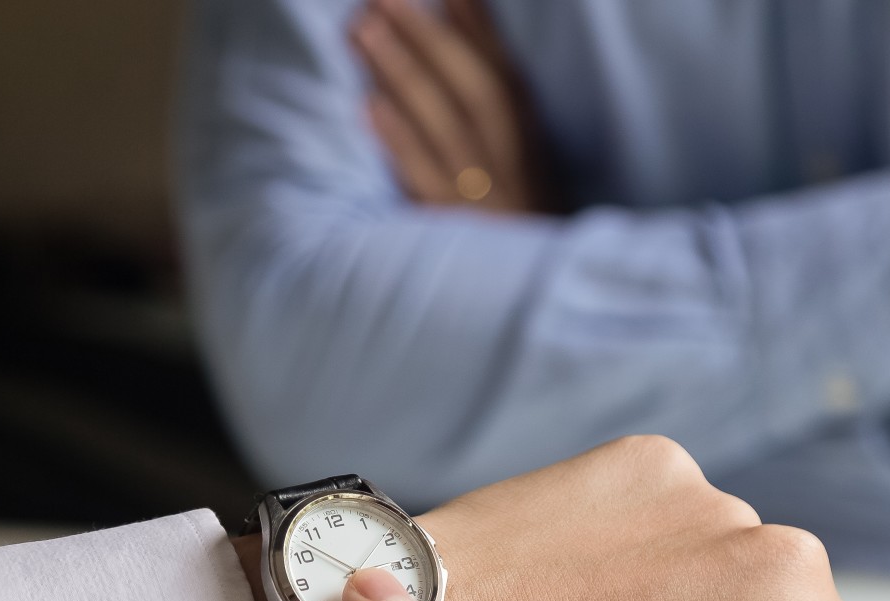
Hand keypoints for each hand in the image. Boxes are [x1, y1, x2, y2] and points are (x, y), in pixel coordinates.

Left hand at [351, 0, 554, 212]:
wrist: (526, 284)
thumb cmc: (512, 196)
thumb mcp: (514, 134)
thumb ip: (489, 71)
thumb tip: (459, 0)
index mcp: (525, 129)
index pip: (501, 68)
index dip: (474, 21)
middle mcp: (509, 156)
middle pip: (475, 88)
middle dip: (430, 37)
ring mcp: (482, 192)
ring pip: (446, 126)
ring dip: (405, 74)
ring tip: (364, 29)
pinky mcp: (452, 225)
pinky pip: (426, 180)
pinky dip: (400, 142)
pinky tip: (368, 105)